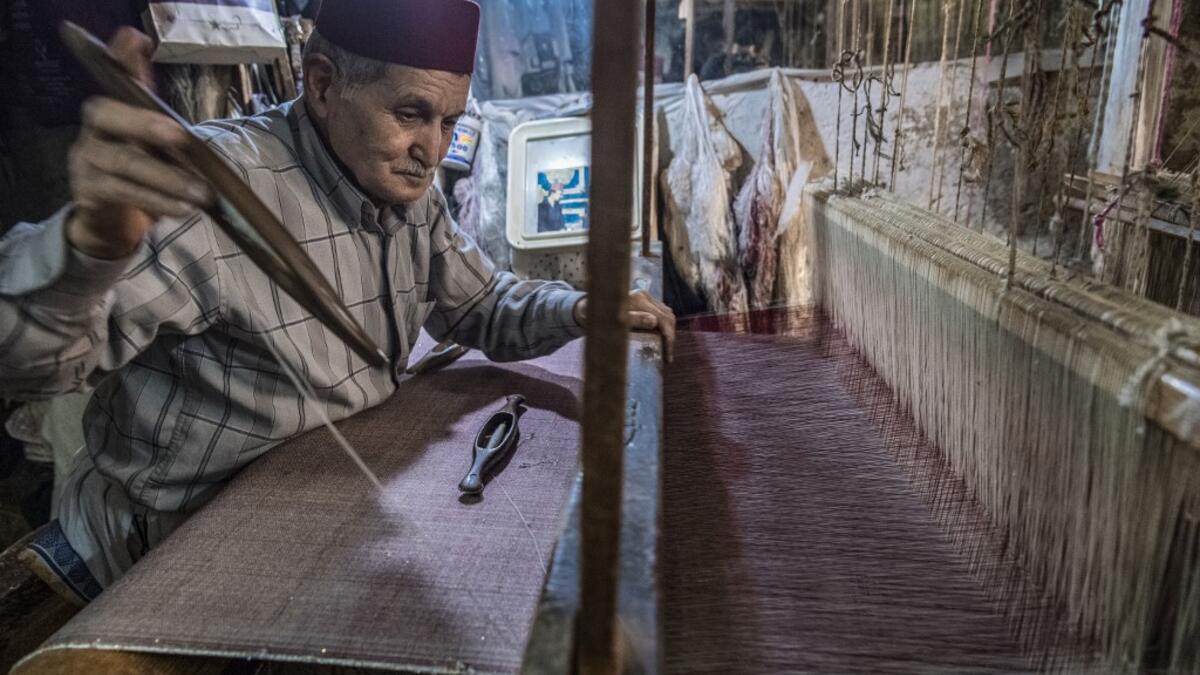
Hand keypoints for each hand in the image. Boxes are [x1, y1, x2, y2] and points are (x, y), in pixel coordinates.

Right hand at [65, 28, 212, 259]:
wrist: (112, 218)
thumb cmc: (137, 168)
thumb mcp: (148, 136)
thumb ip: (150, 99)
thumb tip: (140, 42)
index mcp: (110, 109)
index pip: (114, 78)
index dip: (123, 59)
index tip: (138, 41)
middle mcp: (92, 129)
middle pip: (109, 116)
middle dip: (145, 124)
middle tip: (181, 136)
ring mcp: (86, 161)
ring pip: (124, 163)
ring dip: (168, 179)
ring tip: (202, 193)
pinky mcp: (90, 193)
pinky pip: (124, 193)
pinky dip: (158, 201)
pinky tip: (183, 208)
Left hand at [572, 290, 676, 362]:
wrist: (585, 309)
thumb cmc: (596, 318)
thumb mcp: (613, 322)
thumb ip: (634, 320)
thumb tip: (654, 322)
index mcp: (638, 299)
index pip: (662, 318)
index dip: (668, 338)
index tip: (667, 356)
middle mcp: (644, 295)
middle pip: (668, 315)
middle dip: (670, 336)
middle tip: (667, 356)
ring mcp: (644, 297)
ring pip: (667, 313)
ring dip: (669, 331)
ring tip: (666, 348)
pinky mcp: (643, 301)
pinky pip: (661, 312)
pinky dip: (664, 325)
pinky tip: (661, 337)